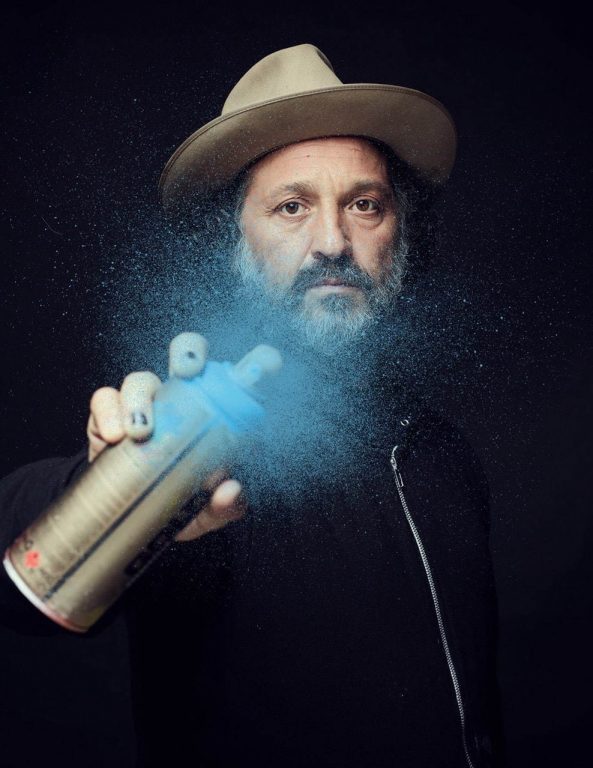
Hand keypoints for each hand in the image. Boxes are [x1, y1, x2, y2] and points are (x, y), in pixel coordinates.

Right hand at [86, 332, 245, 541]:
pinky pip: (106, 399)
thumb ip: (228, 505)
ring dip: (140, 399)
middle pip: (188, 353)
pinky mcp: (110, 415)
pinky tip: (113, 437)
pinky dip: (108, 413)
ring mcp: (146, 405)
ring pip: (141, 378)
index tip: (266, 366)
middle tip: (188, 371)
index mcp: (219, 414)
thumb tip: (231, 490)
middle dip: (189, 352)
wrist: (128, 523)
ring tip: (140, 433)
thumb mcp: (208, 513)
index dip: (258, 363)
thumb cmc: (178, 506)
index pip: (241, 379)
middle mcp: (183, 399)